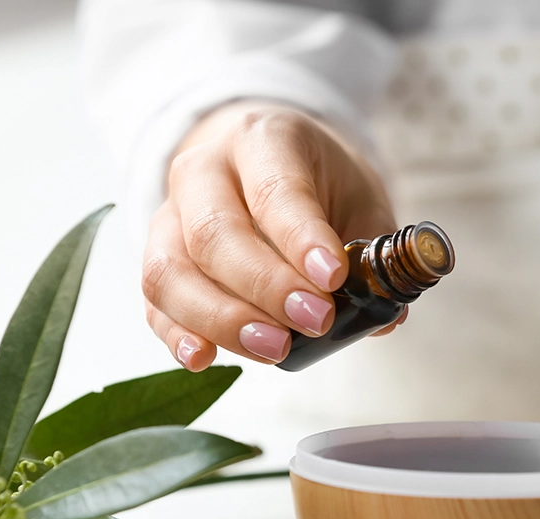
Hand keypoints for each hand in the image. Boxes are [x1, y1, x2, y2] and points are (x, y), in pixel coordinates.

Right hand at [142, 102, 400, 370]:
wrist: (263, 158)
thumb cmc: (317, 180)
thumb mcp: (359, 196)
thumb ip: (375, 252)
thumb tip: (386, 317)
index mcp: (263, 140)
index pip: (275, 189)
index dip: (300, 238)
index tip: (332, 278)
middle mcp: (203, 171)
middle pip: (214, 233)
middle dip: (266, 286)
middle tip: (315, 320)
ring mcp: (170, 215)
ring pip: (170, 271)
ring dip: (222, 319)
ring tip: (276, 349)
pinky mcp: (159, 258)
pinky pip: (153, 302)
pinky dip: (176, 334)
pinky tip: (205, 358)